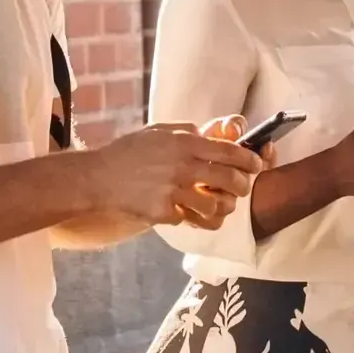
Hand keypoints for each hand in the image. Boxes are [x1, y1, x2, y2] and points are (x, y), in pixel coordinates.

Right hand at [90, 124, 259, 229]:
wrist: (97, 179)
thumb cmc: (128, 153)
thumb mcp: (158, 132)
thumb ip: (189, 131)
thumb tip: (215, 133)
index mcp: (184, 143)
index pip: (231, 151)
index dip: (250, 160)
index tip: (256, 164)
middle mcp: (182, 167)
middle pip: (232, 181)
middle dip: (242, 186)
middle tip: (239, 188)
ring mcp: (173, 192)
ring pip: (217, 207)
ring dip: (220, 207)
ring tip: (214, 204)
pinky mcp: (163, 214)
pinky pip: (192, 220)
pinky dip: (194, 219)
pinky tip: (188, 213)